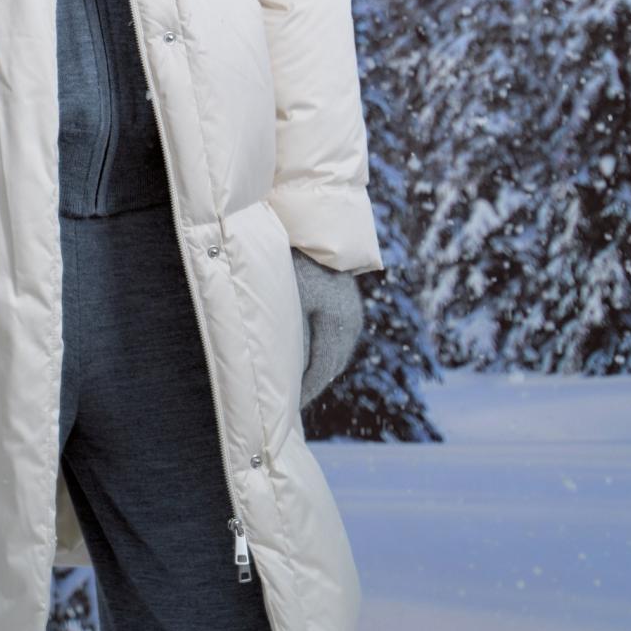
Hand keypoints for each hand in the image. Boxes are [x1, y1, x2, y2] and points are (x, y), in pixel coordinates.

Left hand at [290, 249, 363, 407]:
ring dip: (320, 369)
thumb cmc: (292, 259)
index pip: (322, 368)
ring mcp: (352, 311)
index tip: (290, 405)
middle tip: (291, 401)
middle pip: (333, 364)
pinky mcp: (349, 303)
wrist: (313, 226)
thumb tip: (278, 368)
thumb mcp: (285, 297)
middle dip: (313, 383)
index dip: (306, 389)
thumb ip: (285, 332)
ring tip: (299, 384)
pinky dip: (324, 352)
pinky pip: (338, 337)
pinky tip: (308, 359)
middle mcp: (350, 319)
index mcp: (336, 322)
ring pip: (338, 352)